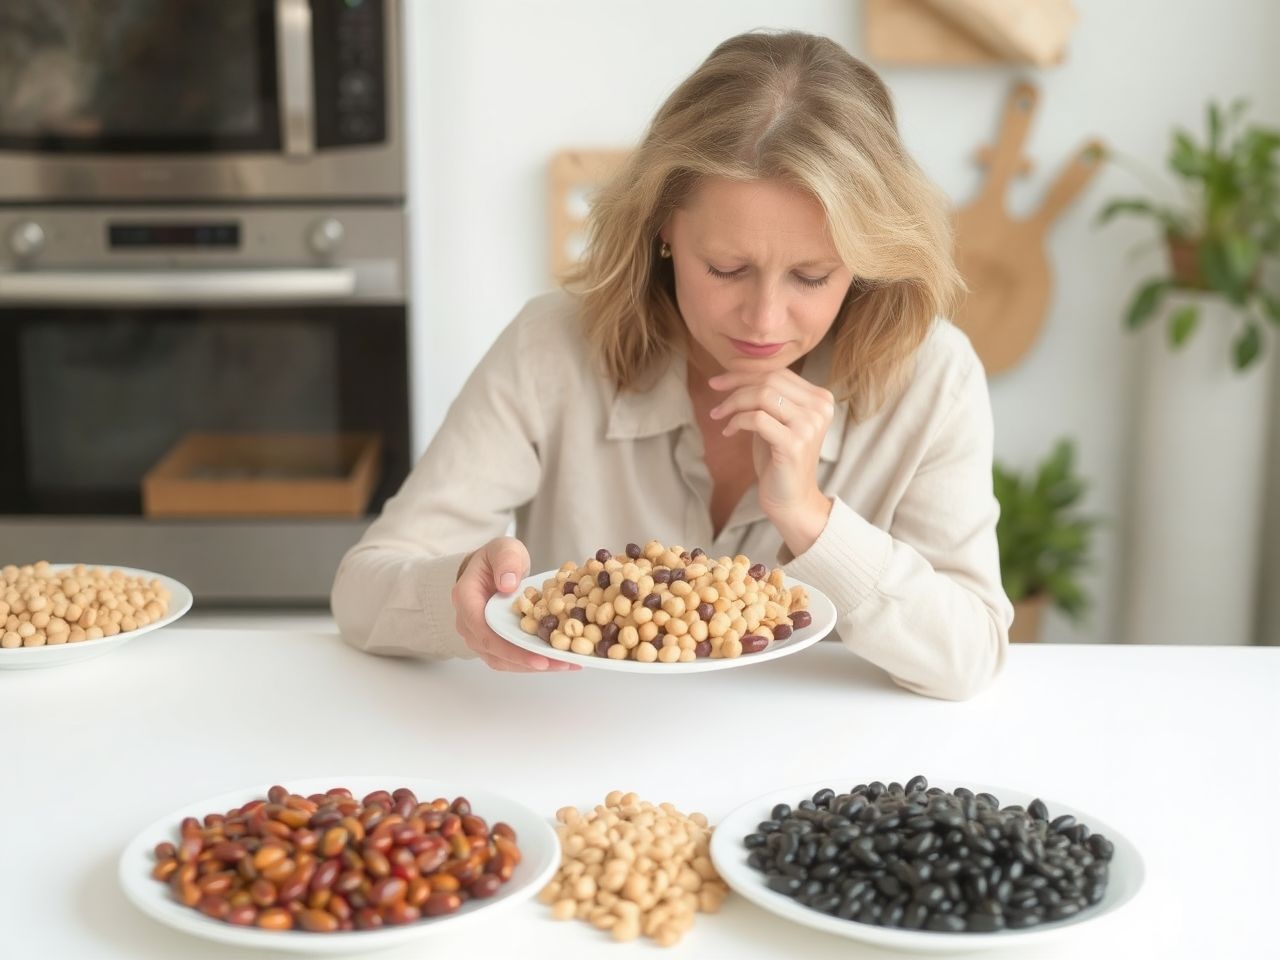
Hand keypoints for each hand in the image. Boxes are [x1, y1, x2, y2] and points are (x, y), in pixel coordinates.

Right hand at [451, 536, 577, 672]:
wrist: (493, 567)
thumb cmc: (497, 558)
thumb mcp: (504, 549)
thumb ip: (506, 561)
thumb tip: (508, 584)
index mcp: (466, 599)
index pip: (483, 631)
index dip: (509, 648)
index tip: (537, 658)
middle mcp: (468, 623)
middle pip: (495, 652)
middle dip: (528, 662)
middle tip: (560, 663)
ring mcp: (480, 635)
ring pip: (504, 660)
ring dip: (534, 666)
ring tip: (565, 663)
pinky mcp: (494, 642)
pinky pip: (511, 658)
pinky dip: (534, 661)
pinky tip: (559, 659)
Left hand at [708, 368, 833, 553]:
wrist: (791, 500)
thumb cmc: (779, 459)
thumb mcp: (775, 420)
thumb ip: (766, 396)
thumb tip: (733, 373)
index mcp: (820, 398)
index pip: (778, 372)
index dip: (744, 373)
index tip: (718, 382)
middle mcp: (820, 408)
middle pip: (769, 380)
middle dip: (735, 385)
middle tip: (714, 396)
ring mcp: (810, 425)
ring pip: (762, 395)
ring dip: (733, 403)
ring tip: (719, 416)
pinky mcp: (794, 443)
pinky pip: (756, 418)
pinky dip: (736, 421)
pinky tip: (728, 432)